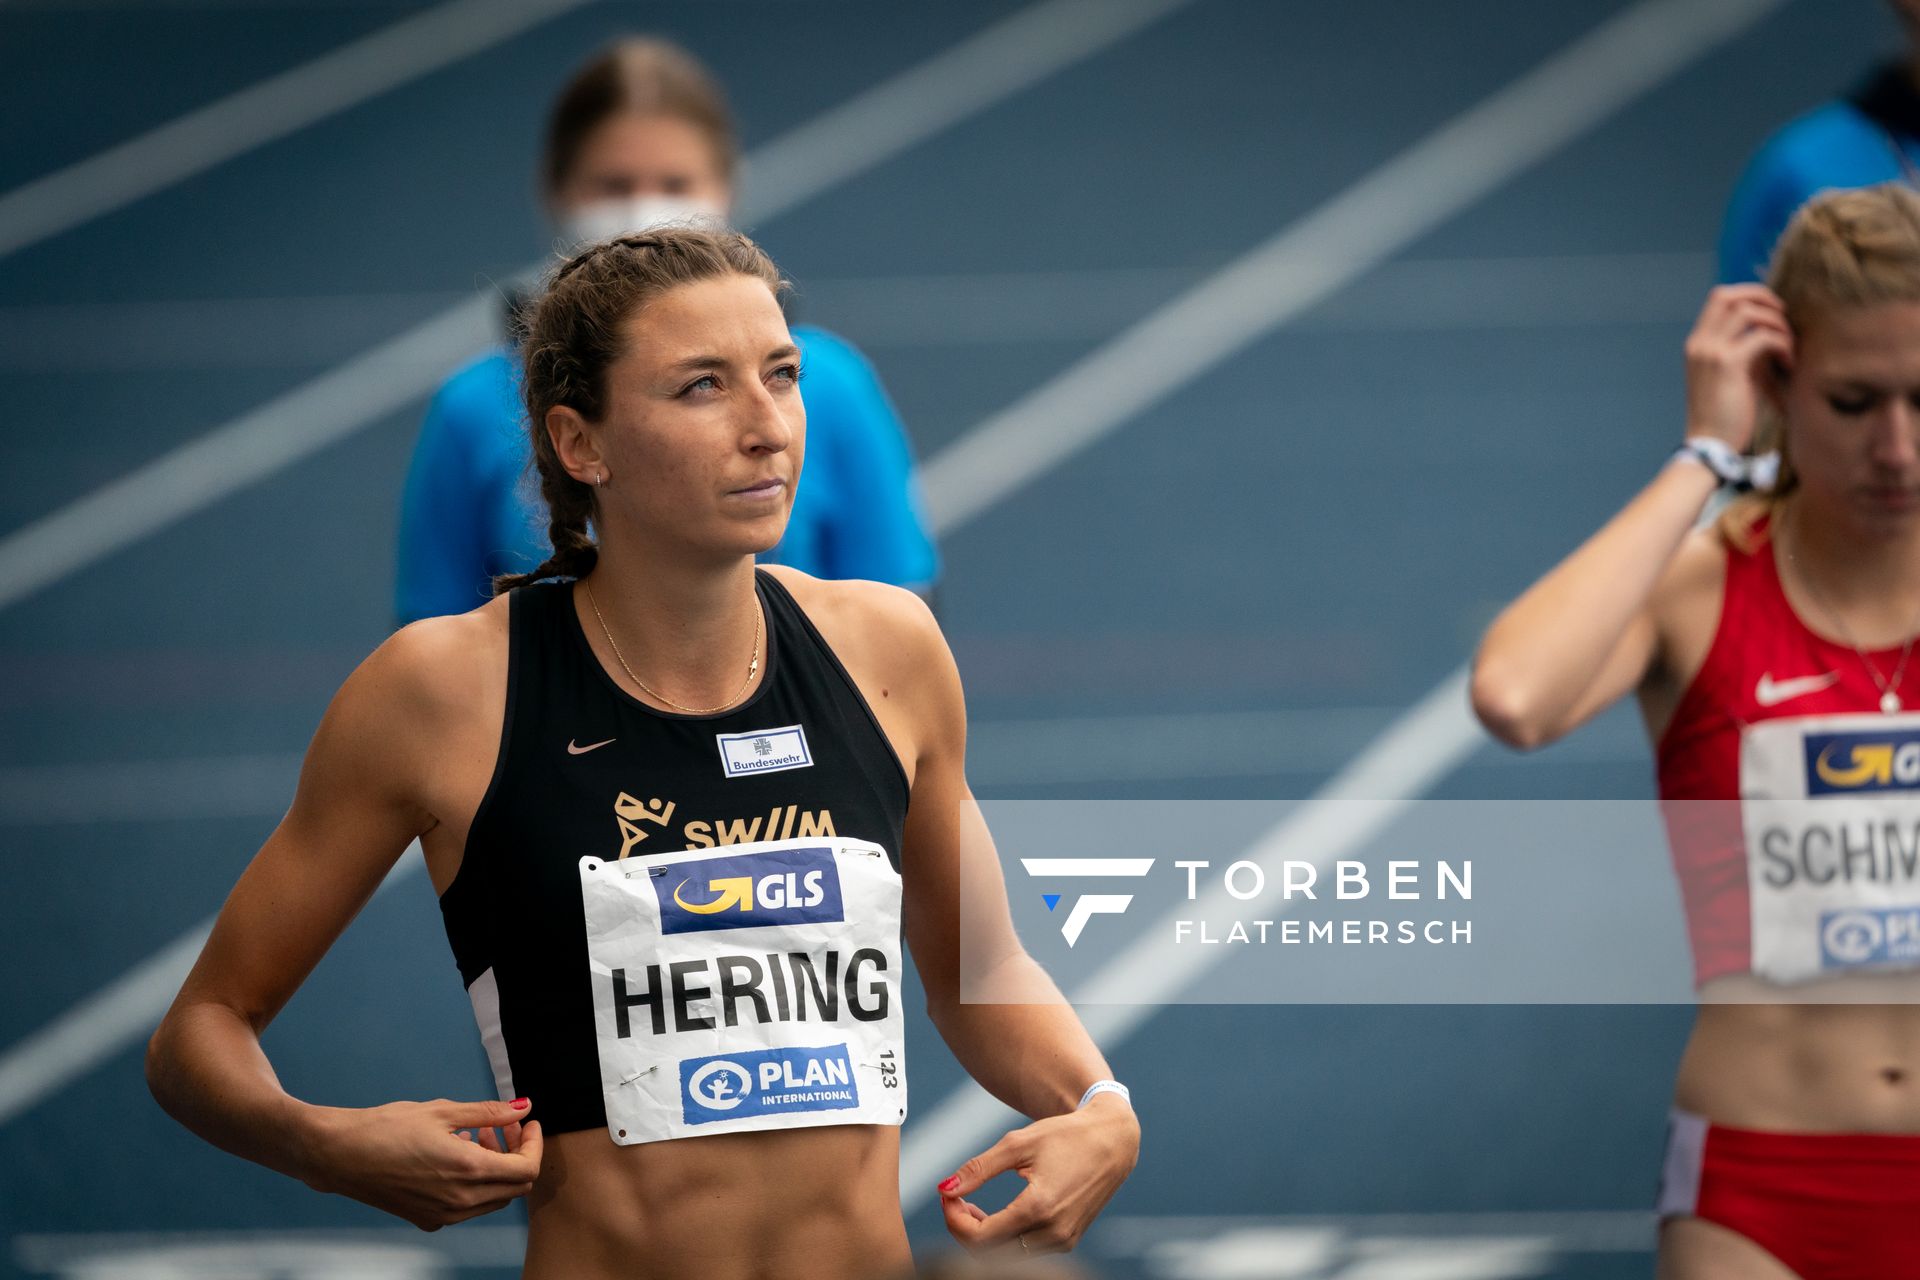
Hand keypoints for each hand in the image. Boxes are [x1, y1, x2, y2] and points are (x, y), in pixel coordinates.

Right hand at [300, 1097, 542, 1230]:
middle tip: (498, 1125)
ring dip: (496, 1168)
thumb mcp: (443, 1111)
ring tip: (474, 1135)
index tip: (525, 1123)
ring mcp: (443, 1216)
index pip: (527, 1170)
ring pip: (493, 1198)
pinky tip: (454, 1154)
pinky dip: (474, 1182)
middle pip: (515, 1187)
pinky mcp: (427, 1220)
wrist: (339, 1155)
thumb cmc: (386, 1128)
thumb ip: (489, 1112)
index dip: (533, 1144)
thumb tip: (523, 1107)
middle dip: (516, 1153)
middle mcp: (460, 1201)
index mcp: (468, 1172)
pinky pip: (468, 1206)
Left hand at [936, 1093, 1139, 1253]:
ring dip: (983, 1236)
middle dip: (964, 1229)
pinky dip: (1004, 1238)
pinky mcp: (1069, 1240)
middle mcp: (1053, 1232)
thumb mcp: (1017, 1144)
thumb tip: (944, 1188)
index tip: (948, 1196)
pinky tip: (999, 1213)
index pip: (980, 1237)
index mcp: (1039, 1208)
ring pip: (1007, 1256)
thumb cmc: (1065, 1136)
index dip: (954, 1219)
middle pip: (990, 1253)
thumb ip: (978, 1169)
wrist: (1112, 1140)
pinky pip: (1026, 1250)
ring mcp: (1064, 1240)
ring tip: (973, 1205)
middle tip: (956, 1200)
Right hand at [1683, 284, 1792, 450]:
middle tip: (1783, 316)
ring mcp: (1711, 351)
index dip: (1749, 294)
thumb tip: (1768, 331)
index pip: (1719, 298)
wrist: (1710, 445)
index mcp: (1696, 344)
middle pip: (1729, 295)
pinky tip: (1788, 363)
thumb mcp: (1727, 376)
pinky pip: (1763, 337)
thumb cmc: (1723, 416)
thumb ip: (1740, 350)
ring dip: (1776, 323)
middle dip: (1763, 298)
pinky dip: (1782, 344)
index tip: (1770, 311)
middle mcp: (1699, 343)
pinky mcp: (1728, 364)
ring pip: (1748, 311)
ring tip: (1788, 345)